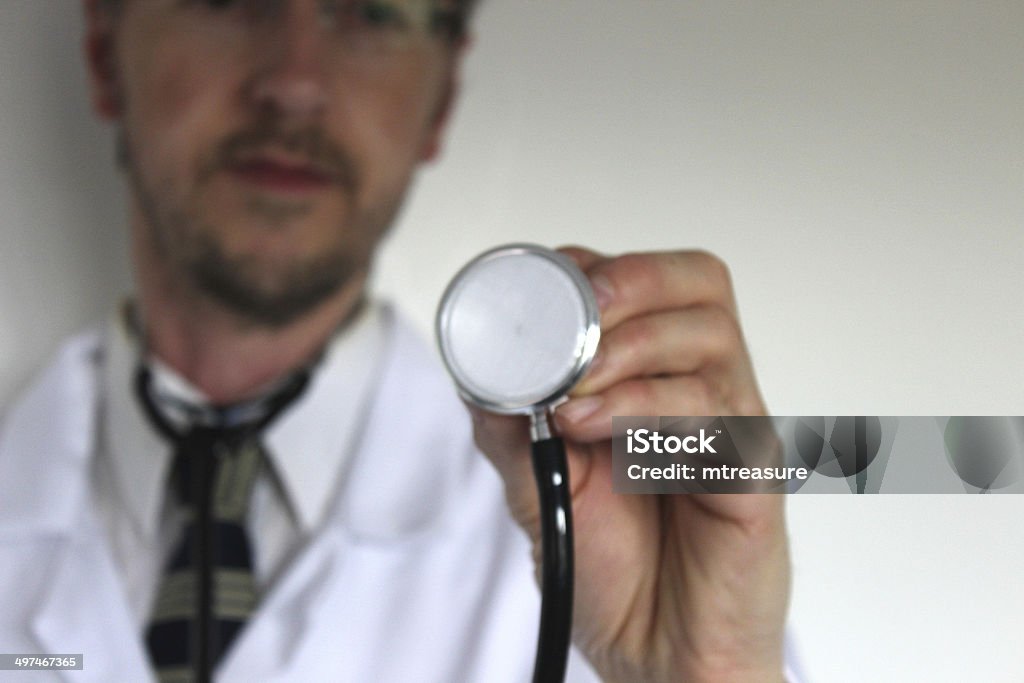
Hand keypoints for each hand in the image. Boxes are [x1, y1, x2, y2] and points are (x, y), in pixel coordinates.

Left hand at [470, 248, 789, 682]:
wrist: (653, 651)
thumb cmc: (611, 568)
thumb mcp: (539, 481)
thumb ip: (511, 424)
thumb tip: (477, 370)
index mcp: (661, 376)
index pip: (654, 281)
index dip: (603, 268)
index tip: (549, 291)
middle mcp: (707, 389)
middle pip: (700, 286)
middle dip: (630, 286)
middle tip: (574, 324)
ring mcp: (735, 428)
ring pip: (709, 340)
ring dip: (629, 353)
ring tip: (571, 397)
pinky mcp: (752, 476)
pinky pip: (716, 417)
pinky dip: (645, 412)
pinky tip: (595, 433)